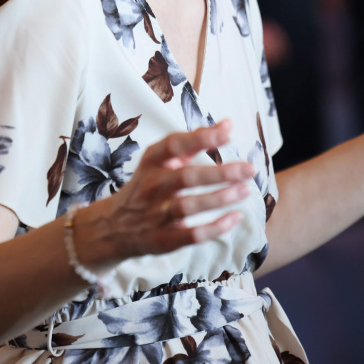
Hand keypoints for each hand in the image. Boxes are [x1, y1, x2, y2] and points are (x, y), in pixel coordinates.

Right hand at [72, 120, 254, 265]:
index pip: (174, 145)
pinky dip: (214, 228)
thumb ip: (194, 141)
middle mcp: (152, 186)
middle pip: (186, 177)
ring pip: (189, 207)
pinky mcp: (162, 239)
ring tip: (245, 190)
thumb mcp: (162, 160)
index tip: (229, 132)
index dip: (201, 138)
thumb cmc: (149, 184)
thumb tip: (228, 124)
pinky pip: (191, 235)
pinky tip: (235, 217)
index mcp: (152, 162)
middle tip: (249, 168)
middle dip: (219, 172)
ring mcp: (155, 214)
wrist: (114, 226)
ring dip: (220, 198)